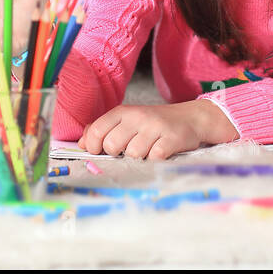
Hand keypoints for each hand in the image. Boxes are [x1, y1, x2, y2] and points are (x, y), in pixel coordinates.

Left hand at [78, 100, 238, 159]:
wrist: (190, 118)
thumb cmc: (153, 123)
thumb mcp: (127, 120)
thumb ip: (102, 129)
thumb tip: (82, 143)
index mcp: (123, 112)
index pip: (97, 131)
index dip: (95, 147)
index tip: (101, 152)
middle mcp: (137, 117)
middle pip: (112, 146)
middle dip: (118, 154)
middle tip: (130, 149)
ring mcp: (155, 127)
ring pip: (132, 155)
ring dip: (139, 158)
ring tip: (148, 150)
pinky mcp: (171, 138)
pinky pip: (154, 159)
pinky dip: (155, 161)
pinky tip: (160, 153)